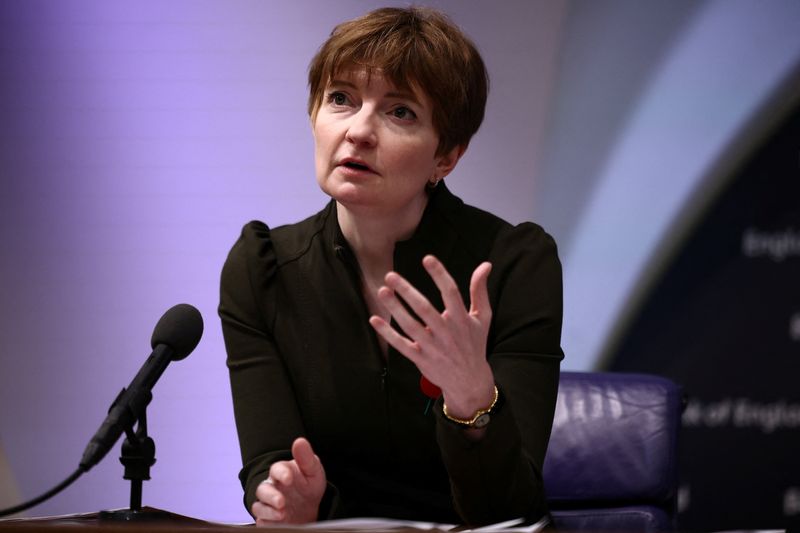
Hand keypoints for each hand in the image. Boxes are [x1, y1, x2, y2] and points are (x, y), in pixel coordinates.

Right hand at [252, 437, 325, 524]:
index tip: (289, 478)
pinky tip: (278, 523)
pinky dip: (268, 523)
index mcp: (282, 472)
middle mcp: (272, 487)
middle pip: (263, 489)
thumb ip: (306, 458)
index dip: (281, 473)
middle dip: (271, 496)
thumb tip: (300, 441)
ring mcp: (268, 504)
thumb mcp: (313, 471)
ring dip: (268, 511)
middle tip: (281, 502)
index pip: (276, 469)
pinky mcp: (267, 519)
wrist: (309, 507)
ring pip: (259, 506)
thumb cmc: (308, 484)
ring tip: (282, 515)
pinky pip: (262, 522)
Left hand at [369, 255, 495, 418]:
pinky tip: (374, 319)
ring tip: (382, 291)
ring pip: (410, 325)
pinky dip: (387, 333)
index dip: (439, 275)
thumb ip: (480, 290)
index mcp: (462, 319)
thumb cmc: (475, 344)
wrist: (469, 381)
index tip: (427, 259)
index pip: (450, 293)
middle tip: (391, 275)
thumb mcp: (483, 317)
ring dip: (395, 308)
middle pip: (424, 309)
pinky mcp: (420, 359)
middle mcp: (446, 333)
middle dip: (407, 291)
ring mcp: (432, 347)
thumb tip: (485, 265)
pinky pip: (401, 345)